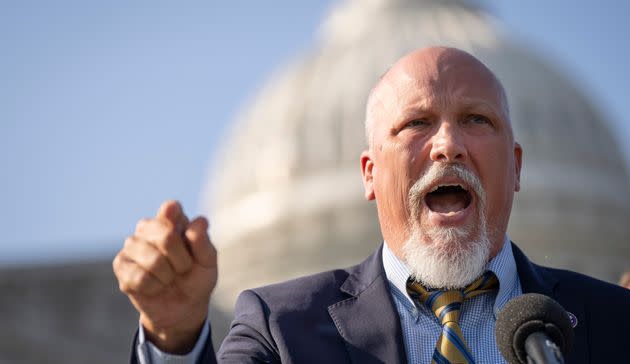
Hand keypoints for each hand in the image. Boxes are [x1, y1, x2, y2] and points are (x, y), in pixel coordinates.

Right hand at [113, 200, 217, 353]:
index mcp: (171, 220)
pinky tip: (155, 286)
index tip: (186, 238)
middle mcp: (148, 227)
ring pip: (153, 260)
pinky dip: (154, 287)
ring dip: (167, 276)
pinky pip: (140, 277)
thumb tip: (200, 221)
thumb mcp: (208, 262)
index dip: (178, 223)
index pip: (171, 209)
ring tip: (168, 278)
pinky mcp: (120, 266)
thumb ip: (203, 242)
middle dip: (181, 260)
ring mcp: (131, 246)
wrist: (182, 308)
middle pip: (166, 236)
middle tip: (183, 268)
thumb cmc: (196, 278)